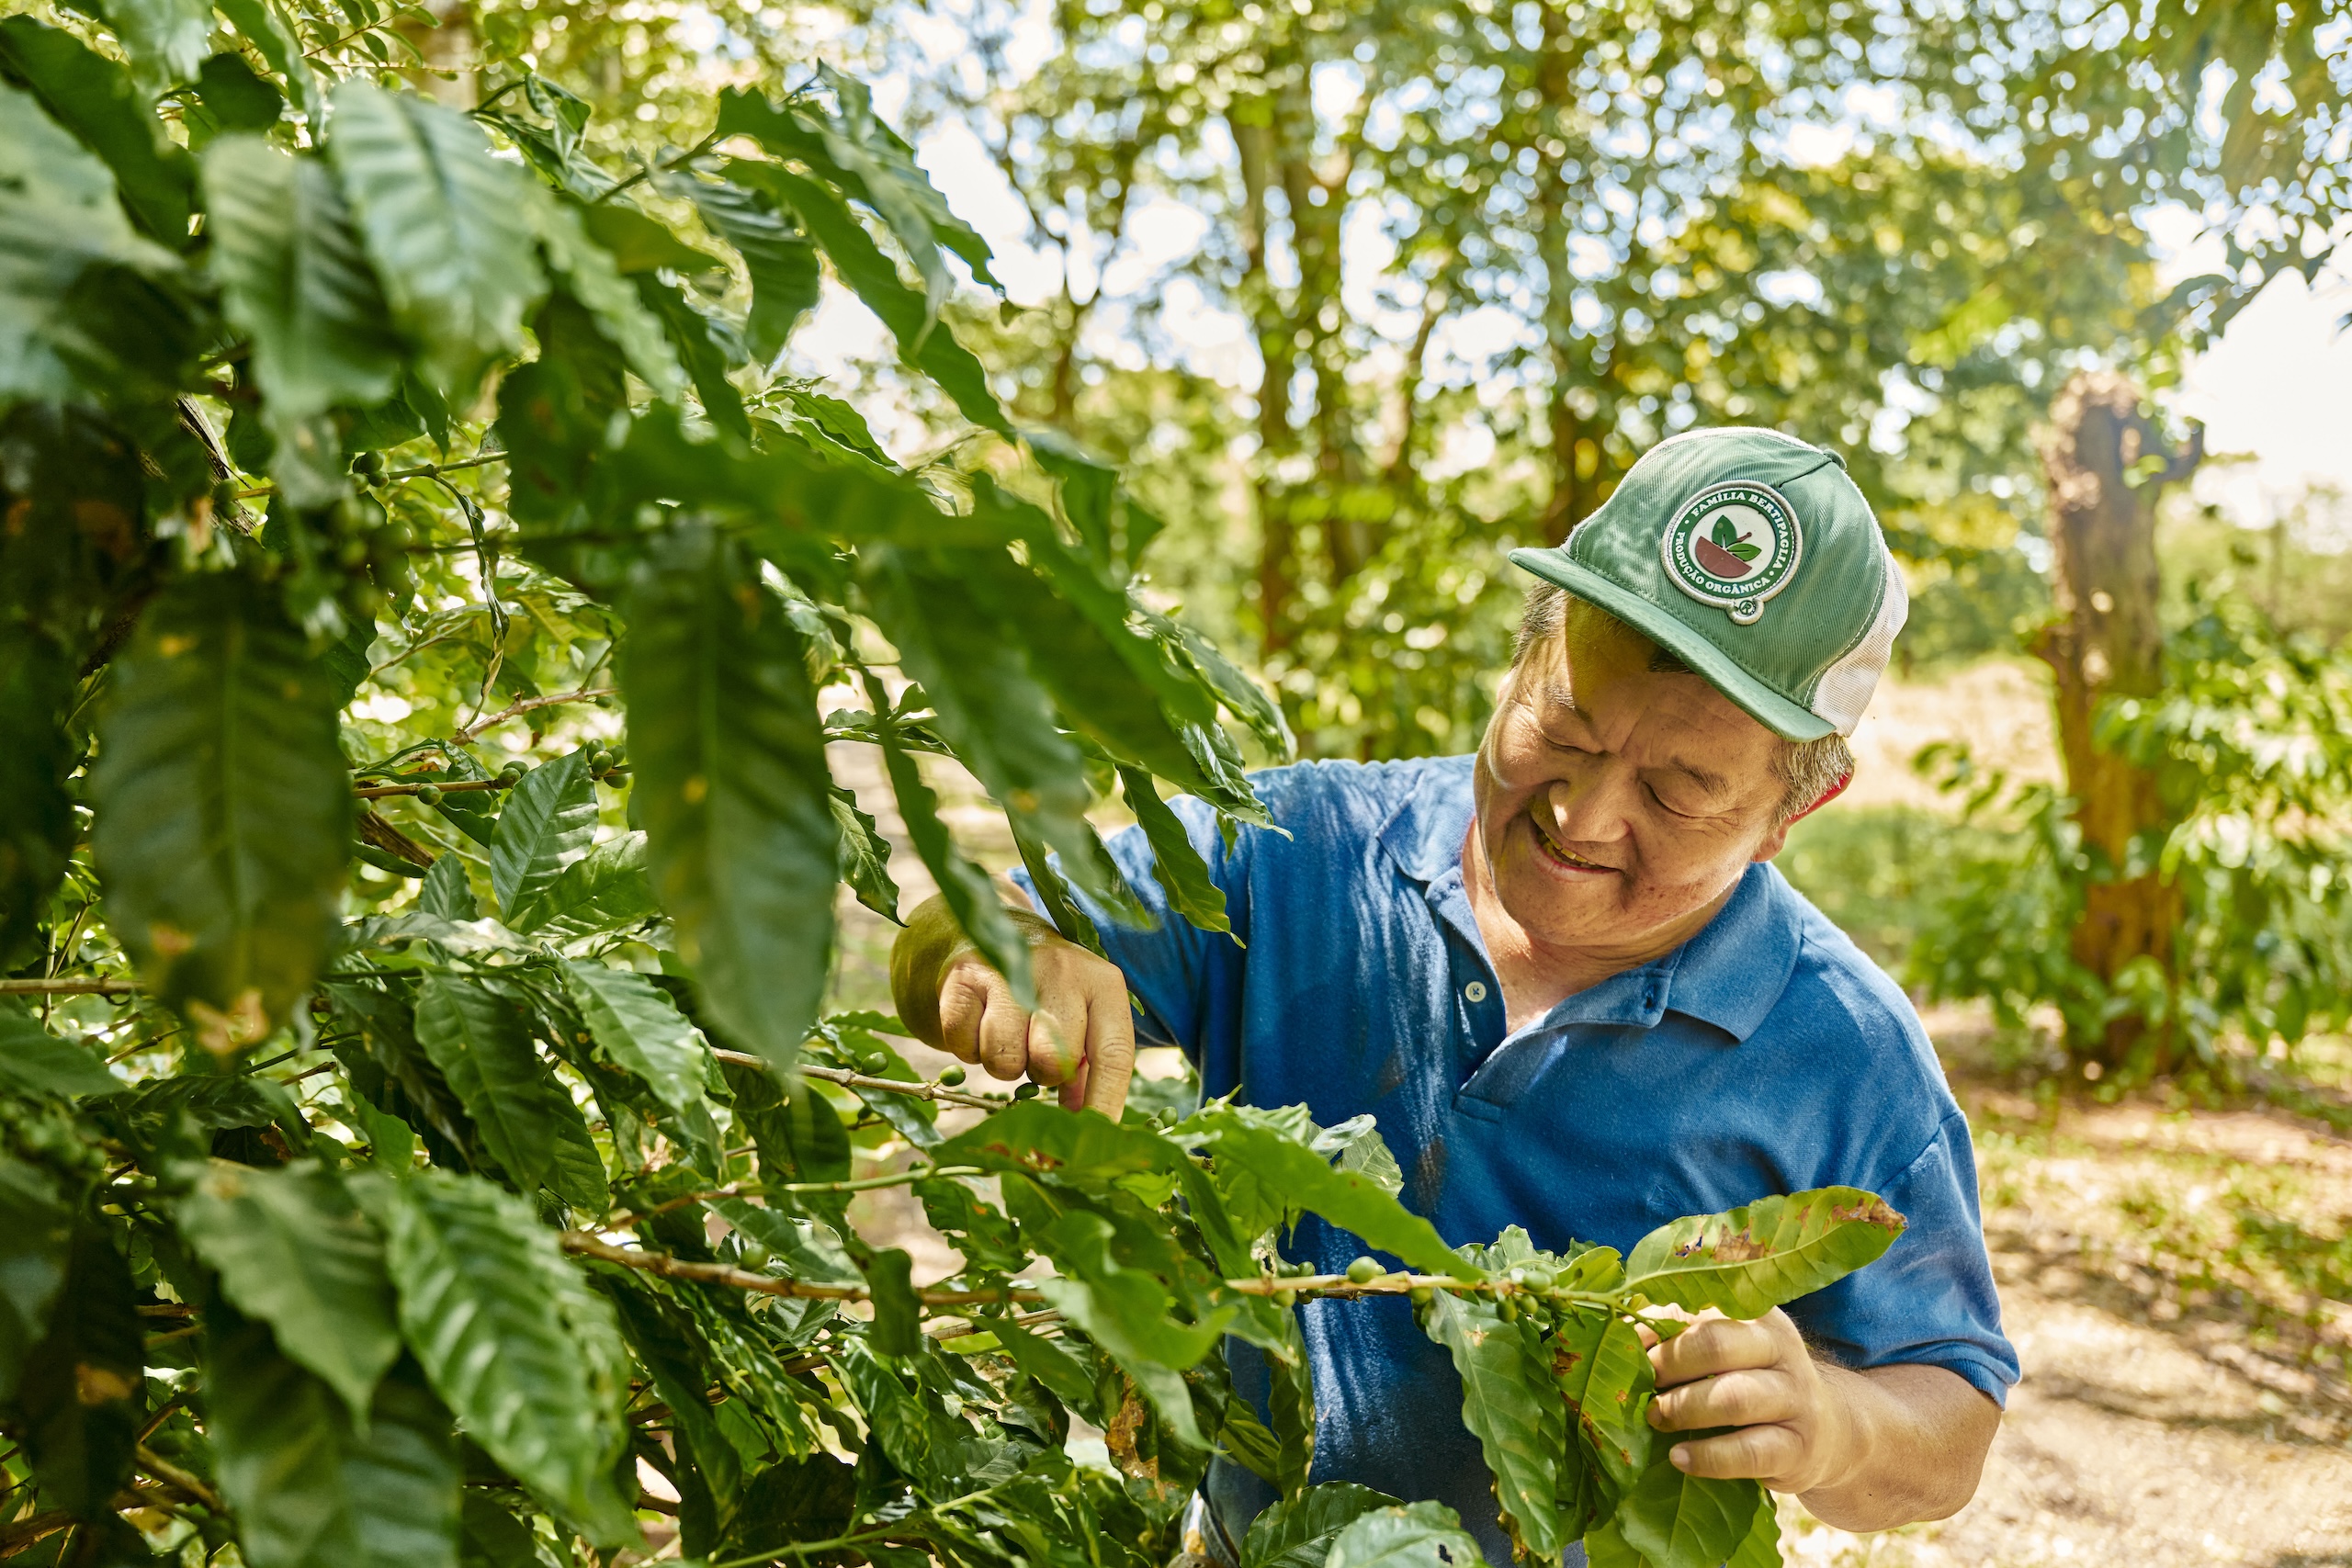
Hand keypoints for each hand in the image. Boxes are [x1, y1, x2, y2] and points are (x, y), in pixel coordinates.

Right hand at [890, 894, 1135, 1117]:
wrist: (991, 932)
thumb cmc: (1048, 995)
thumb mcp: (1083, 1019)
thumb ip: (1091, 1072)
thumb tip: (1088, 1131)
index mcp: (1103, 984)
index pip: (1113, 1056)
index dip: (1103, 1104)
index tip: (1092, 1139)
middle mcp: (1061, 969)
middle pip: (1052, 1060)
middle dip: (1041, 1074)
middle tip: (1034, 1054)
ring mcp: (1010, 967)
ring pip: (1003, 1057)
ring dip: (1001, 1064)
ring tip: (1007, 1038)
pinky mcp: (963, 974)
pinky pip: (962, 1042)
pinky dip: (967, 1048)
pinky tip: (978, 1024)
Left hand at [1644, 1308, 1861, 1494]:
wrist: (1827, 1433)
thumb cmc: (1752, 1382)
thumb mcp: (1726, 1350)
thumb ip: (1681, 1335)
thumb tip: (1619, 1331)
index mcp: (1757, 1313)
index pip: (1698, 1306)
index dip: (1654, 1326)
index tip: (1624, 1345)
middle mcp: (1782, 1348)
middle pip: (1715, 1344)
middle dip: (1668, 1364)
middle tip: (1641, 1384)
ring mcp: (1796, 1398)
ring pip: (1733, 1397)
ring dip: (1683, 1408)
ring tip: (1655, 1418)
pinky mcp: (1799, 1448)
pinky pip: (1748, 1451)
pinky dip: (1707, 1457)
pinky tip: (1679, 1458)